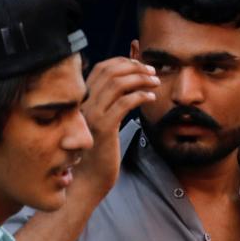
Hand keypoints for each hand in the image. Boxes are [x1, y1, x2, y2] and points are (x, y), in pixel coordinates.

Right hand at [77, 57, 159, 197]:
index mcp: (83, 99)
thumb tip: (128, 89)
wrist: (87, 178)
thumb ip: (110, 104)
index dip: (123, 62)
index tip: (141, 66)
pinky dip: (141, 96)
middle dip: (135, 67)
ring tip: (155, 82)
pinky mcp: (104, 128)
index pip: (102, 68)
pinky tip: (151, 98)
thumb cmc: (98, 151)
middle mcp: (84, 103)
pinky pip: (124, 103)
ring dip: (141, 79)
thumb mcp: (102, 122)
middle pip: (110, 71)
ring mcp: (92, 114)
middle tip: (152, 71)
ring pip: (118, 84)